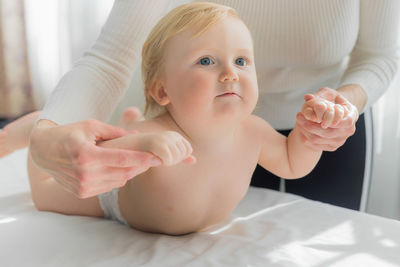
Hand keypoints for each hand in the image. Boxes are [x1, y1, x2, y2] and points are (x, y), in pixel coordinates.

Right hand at [29, 119, 161, 197]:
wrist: (43, 151)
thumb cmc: (69, 134)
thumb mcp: (91, 126)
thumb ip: (114, 132)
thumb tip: (136, 136)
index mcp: (86, 155)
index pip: (121, 159)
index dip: (141, 159)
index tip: (156, 157)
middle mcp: (83, 174)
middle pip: (123, 173)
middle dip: (140, 166)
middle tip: (152, 159)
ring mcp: (82, 186)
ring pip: (118, 182)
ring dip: (130, 173)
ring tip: (138, 163)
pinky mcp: (81, 193)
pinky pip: (108, 187)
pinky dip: (118, 179)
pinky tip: (120, 170)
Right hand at [136, 131, 195, 165]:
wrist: (131, 147)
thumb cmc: (148, 151)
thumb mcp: (167, 152)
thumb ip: (180, 156)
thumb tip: (194, 161)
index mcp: (175, 135)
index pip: (188, 150)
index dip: (179, 157)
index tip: (166, 156)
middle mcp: (172, 135)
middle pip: (183, 154)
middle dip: (173, 160)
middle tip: (160, 157)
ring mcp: (165, 139)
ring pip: (176, 158)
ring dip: (166, 162)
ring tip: (157, 156)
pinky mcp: (159, 145)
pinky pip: (169, 160)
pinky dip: (163, 162)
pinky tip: (155, 158)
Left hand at [296, 87, 358, 150]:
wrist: (331, 112)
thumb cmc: (331, 100)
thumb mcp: (328, 94)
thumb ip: (320, 94)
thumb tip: (307, 97)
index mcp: (352, 115)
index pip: (346, 121)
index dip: (331, 120)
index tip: (317, 118)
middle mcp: (348, 130)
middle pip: (329, 133)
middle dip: (311, 126)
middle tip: (298, 117)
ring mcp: (340, 140)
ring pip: (319, 140)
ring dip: (306, 131)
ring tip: (298, 121)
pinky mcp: (332, 147)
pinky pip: (316, 146)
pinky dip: (306, 138)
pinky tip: (300, 129)